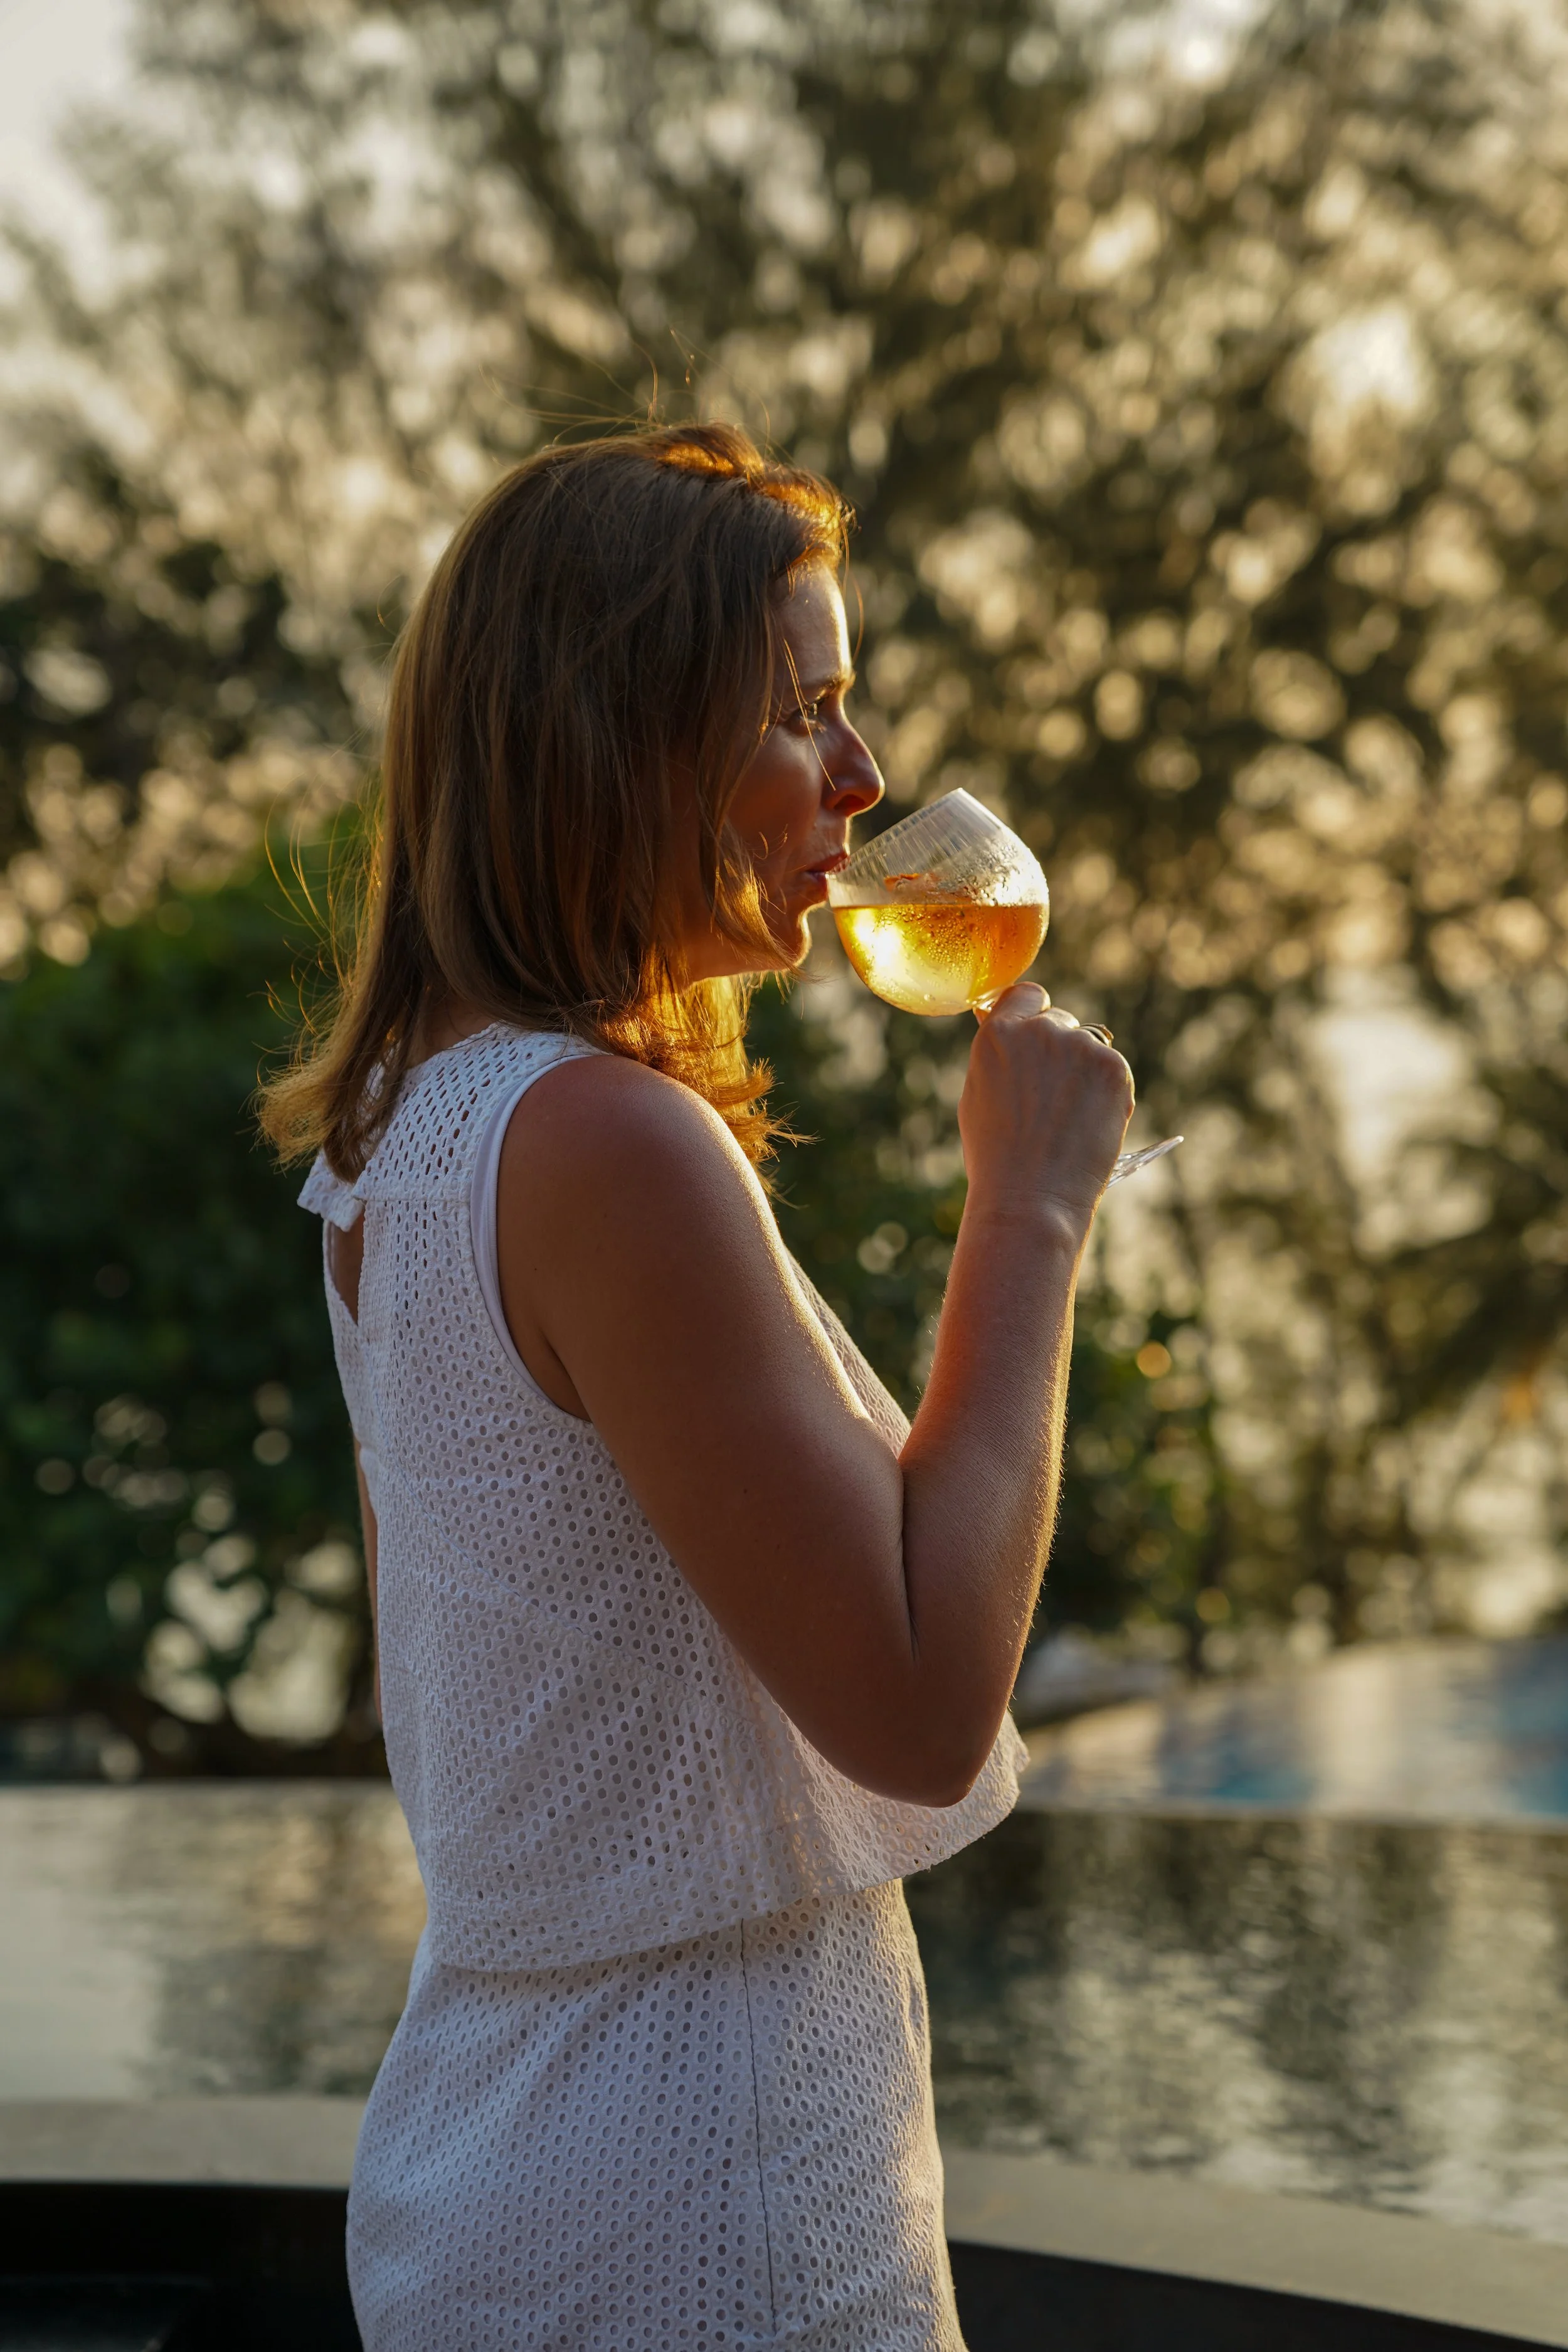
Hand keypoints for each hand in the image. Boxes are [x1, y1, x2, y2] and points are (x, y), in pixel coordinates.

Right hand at [958, 984, 1133, 1235]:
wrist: (1032, 1196)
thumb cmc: (997, 1156)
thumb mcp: (978, 1093)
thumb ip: (999, 1055)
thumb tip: (1011, 1028)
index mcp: (998, 1033)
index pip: (1026, 995)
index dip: (1032, 1016)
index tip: (1036, 1039)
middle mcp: (1039, 1030)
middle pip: (1060, 1021)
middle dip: (1059, 1050)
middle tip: (1052, 1099)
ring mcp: (1080, 1046)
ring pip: (1089, 1047)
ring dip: (1084, 1073)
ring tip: (1067, 1121)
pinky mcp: (1113, 1067)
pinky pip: (1112, 1069)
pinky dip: (1106, 1092)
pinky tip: (1087, 1124)